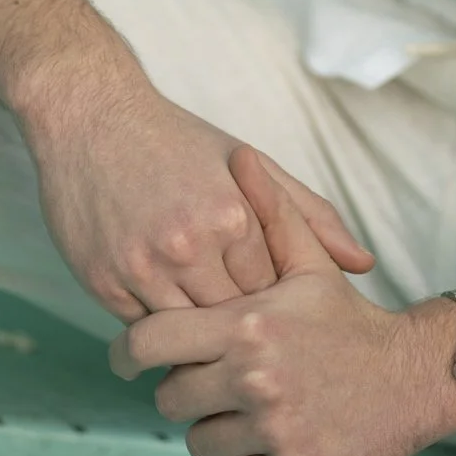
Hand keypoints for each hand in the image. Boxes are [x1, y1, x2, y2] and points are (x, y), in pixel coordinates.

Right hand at [23, 58, 373, 320]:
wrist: (90, 114)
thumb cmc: (175, 139)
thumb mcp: (247, 163)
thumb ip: (308, 214)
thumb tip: (364, 264)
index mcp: (233, 216)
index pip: (272, 293)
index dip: (275, 306)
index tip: (279, 311)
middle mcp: (189, 245)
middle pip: (231, 320)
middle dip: (241, 329)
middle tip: (252, 338)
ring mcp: (142, 267)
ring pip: (186, 336)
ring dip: (199, 340)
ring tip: (213, 341)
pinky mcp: (102, 282)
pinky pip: (142, 331)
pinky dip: (158, 330)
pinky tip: (168, 321)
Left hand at [111, 145, 455, 455]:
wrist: (414, 379)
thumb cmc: (350, 319)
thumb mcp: (309, 263)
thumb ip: (269, 211)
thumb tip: (237, 155)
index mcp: (248, 325)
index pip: (150, 343)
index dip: (129, 351)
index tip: (128, 356)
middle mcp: (254, 378)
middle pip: (170, 398)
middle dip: (185, 387)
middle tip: (211, 377)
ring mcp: (273, 428)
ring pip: (199, 439)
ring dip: (215, 425)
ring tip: (248, 403)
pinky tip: (271, 431)